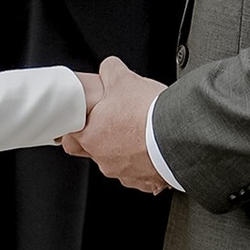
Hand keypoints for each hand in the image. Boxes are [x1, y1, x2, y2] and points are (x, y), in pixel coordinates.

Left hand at [62, 55, 167, 192]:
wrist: (179, 137)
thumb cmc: (149, 114)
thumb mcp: (124, 79)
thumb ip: (110, 70)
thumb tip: (108, 67)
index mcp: (91, 137)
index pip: (69, 134)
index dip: (77, 124)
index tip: (86, 118)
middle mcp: (104, 160)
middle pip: (93, 150)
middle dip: (102, 137)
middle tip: (115, 123)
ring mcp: (125, 174)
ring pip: (117, 162)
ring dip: (125, 150)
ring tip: (140, 133)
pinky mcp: (147, 182)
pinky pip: (141, 173)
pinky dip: (145, 162)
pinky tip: (155, 149)